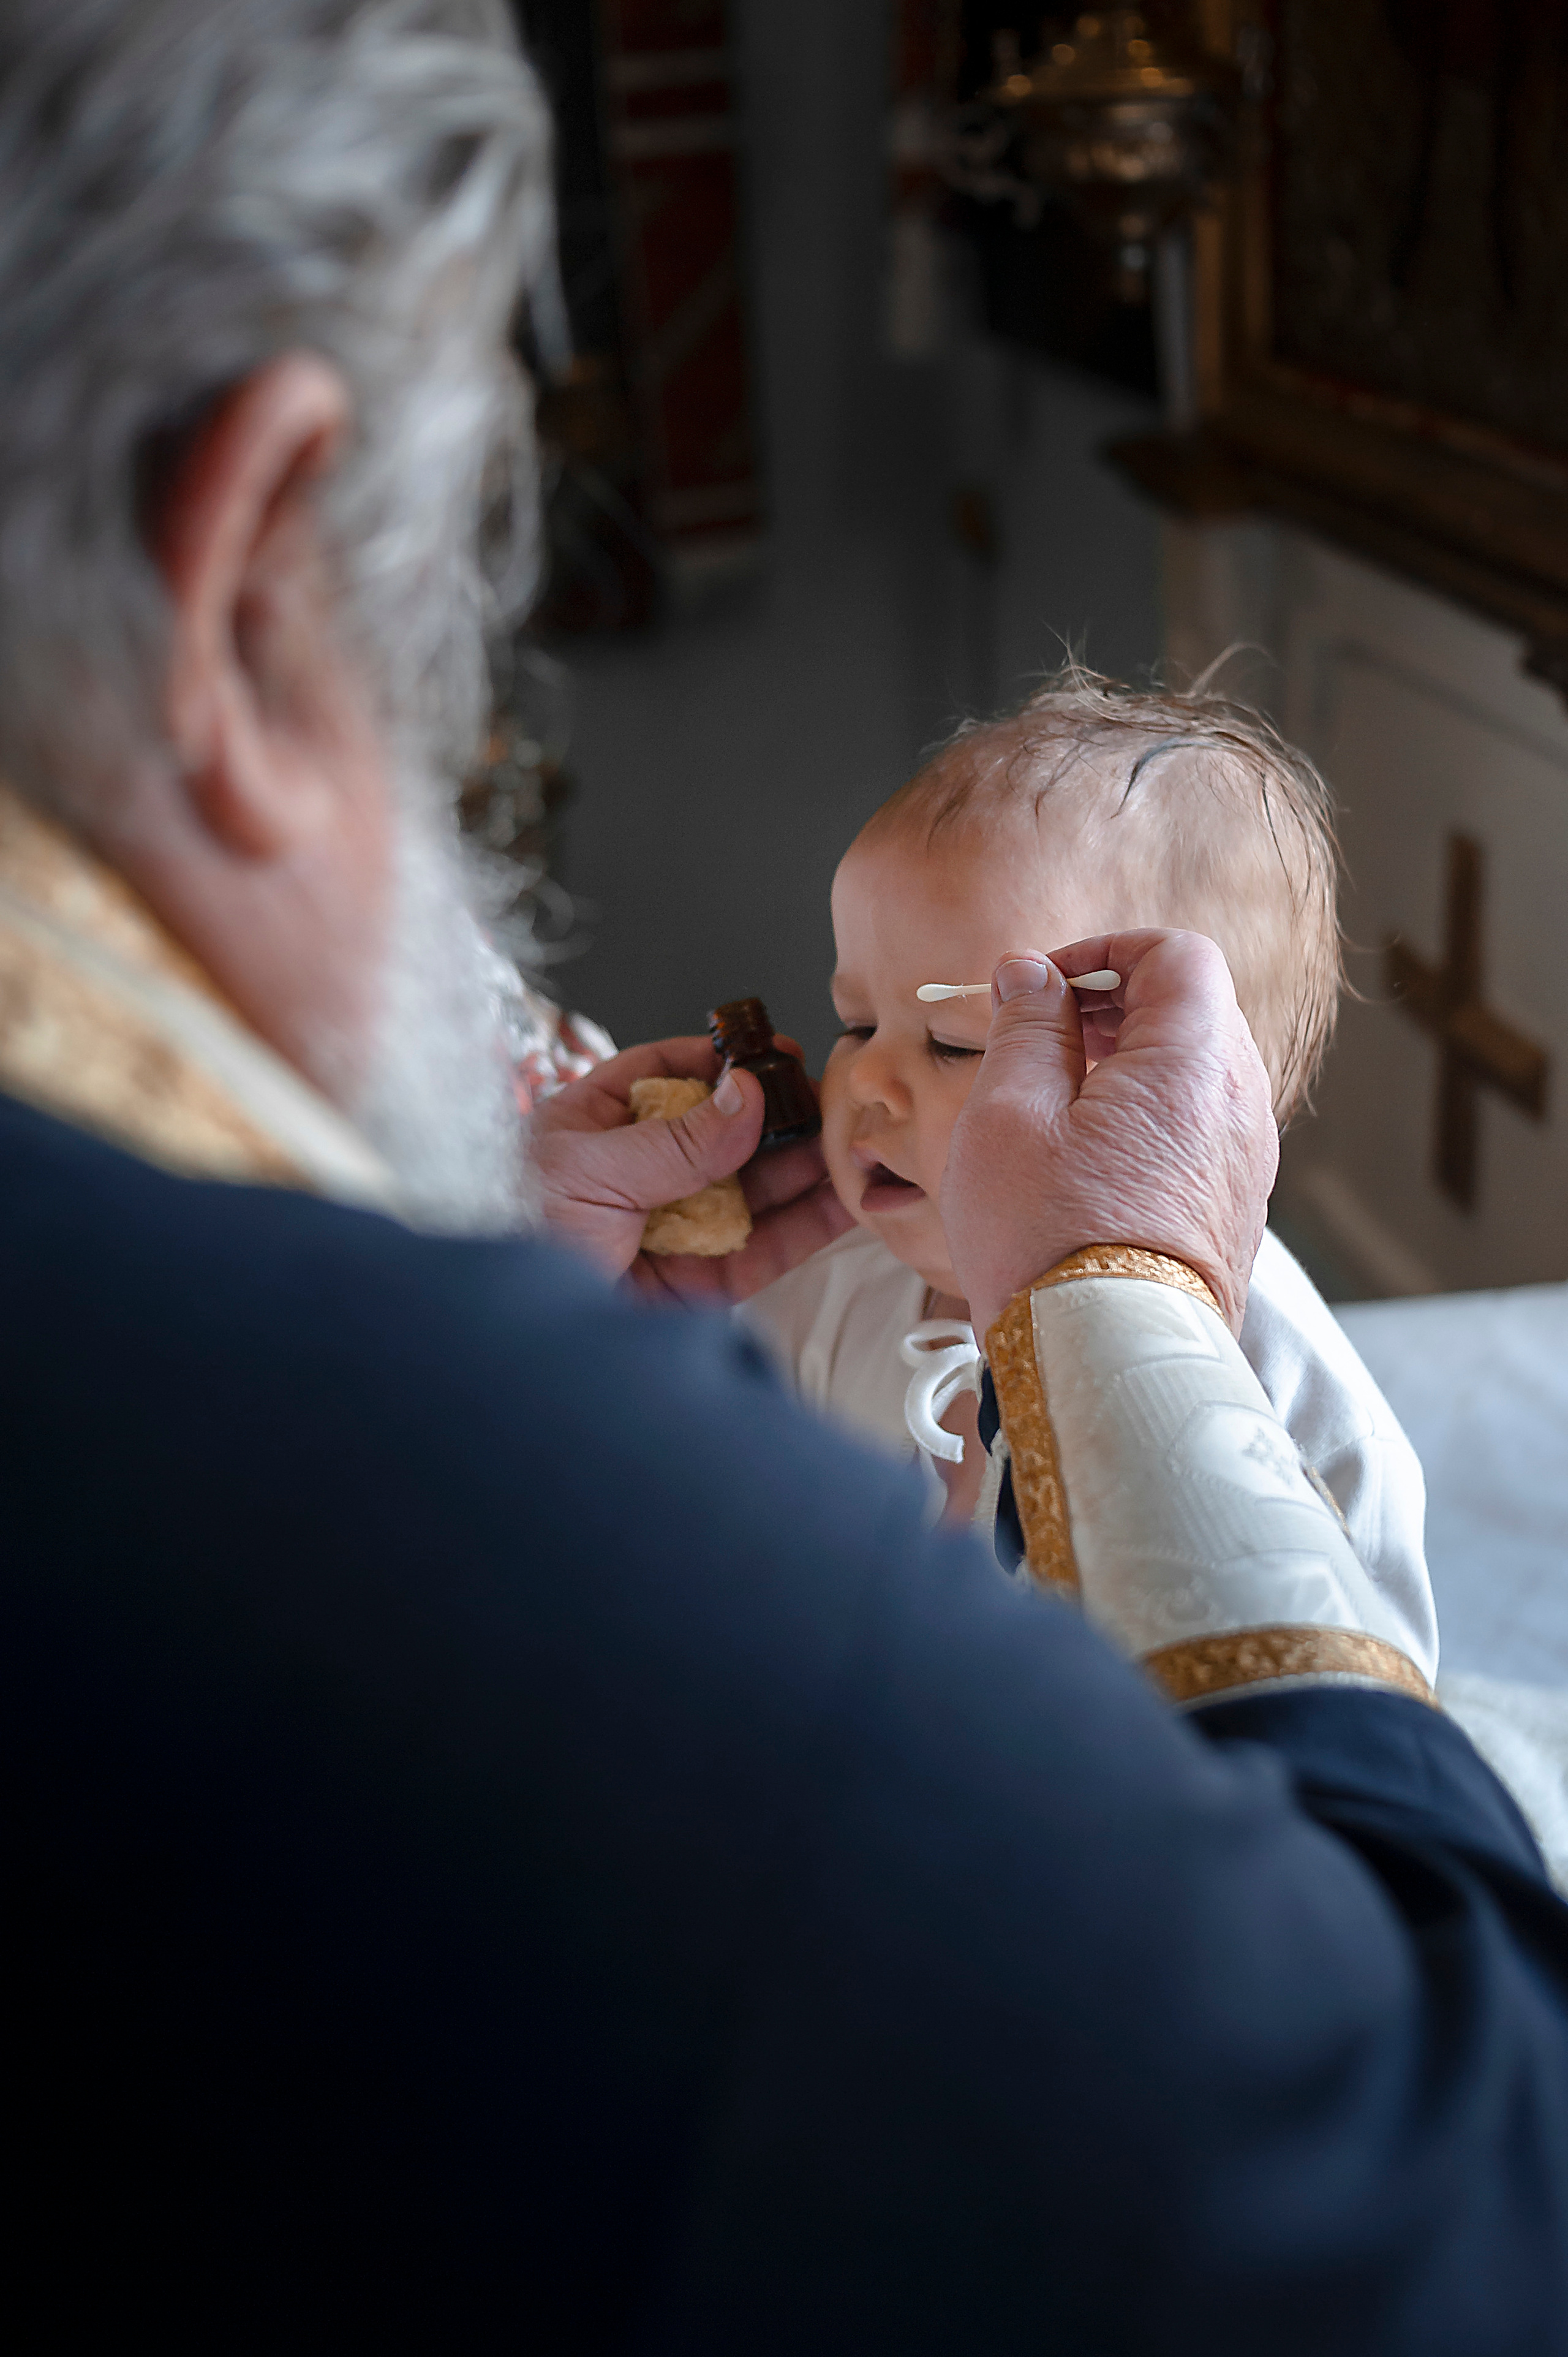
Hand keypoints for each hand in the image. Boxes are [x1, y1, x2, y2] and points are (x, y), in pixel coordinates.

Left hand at [530, 1035, 852, 1304]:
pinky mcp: (697, 1285)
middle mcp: (641, 1173)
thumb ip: (678, 1139)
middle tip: (833, 1105)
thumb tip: (748, 1095)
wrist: (494, 1337)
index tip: (777, 1054)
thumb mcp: (592, 1168)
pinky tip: (841, 1202)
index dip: (728, 1062)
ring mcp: (673, 1228)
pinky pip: (762, 1251)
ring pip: (755, 1192)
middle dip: (783, 1120)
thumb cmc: (511, 1235)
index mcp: (598, 1125)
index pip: (672, 1073)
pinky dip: (805, 1228)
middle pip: (727, 1135)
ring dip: (806, 1171)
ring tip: (855, 1148)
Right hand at [941, 932, 1276, 1338]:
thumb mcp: (1008, 1114)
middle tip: (1042, 1034)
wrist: (1106, 1363)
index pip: (1178, 955)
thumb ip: (1026, 1026)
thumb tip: (1032, 974)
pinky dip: (1150, 1116)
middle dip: (1115, 1005)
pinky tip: (1088, 1156)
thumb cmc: (1049, 1240)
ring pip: (1197, 1072)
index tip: (1047, 984)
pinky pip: (1199, 1130)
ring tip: (1057, 1099)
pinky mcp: (1233, 1209)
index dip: (1108, 952)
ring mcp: (1244, 1162)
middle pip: (1194, 1010)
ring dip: (1130, 1063)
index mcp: (1193, 1062)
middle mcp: (1238, 1105)